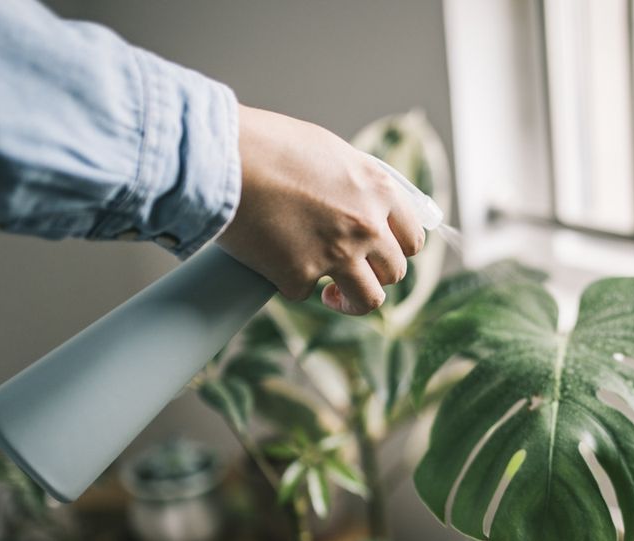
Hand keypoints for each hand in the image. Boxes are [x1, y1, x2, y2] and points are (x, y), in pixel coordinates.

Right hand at [219, 105, 424, 314]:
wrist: (221, 158)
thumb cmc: (267, 145)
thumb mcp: (329, 151)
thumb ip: (354, 183)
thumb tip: (364, 202)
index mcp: (378, 190)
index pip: (412, 237)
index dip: (398, 249)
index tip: (383, 255)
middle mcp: (366, 225)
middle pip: (395, 272)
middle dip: (375, 276)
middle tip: (353, 273)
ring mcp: (337, 254)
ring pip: (368, 300)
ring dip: (351, 302)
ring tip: (332, 296)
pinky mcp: (300, 276)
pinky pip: (305, 292)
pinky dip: (290, 282)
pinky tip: (275, 263)